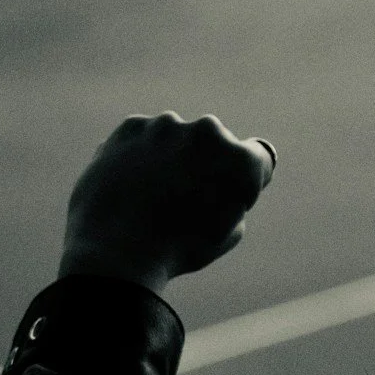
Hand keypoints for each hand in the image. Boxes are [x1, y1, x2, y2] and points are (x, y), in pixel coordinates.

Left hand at [59, 113, 275, 294]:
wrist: (116, 249)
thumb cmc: (177, 250)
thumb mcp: (225, 233)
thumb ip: (233, 197)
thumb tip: (219, 180)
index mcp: (241, 161)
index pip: (258, 157)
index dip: (245, 178)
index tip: (228, 194)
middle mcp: (209, 132)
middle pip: (214, 143)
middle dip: (204, 162)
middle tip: (183, 197)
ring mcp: (168, 125)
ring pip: (176, 137)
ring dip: (170, 155)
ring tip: (151, 194)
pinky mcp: (133, 126)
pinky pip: (144, 136)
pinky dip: (140, 153)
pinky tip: (131, 183)